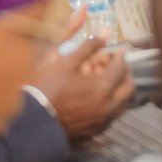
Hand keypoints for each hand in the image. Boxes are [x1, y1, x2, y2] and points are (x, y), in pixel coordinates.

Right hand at [31, 11, 134, 139]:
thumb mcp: (66, 61)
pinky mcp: (97, 129)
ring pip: (123, 102)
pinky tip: (98, 95)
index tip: (114, 51)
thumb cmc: (48, 87)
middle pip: (128, 86)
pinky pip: (113, 113)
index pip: (121, 67)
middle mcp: (108, 106)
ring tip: (105, 79)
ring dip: (119, 88)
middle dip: (124, 72)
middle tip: (113, 64)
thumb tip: (106, 31)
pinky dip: (112, 102)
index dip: (119, 56)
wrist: (33, 120)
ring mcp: (104, 120)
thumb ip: (89, 46)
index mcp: (103, 87)